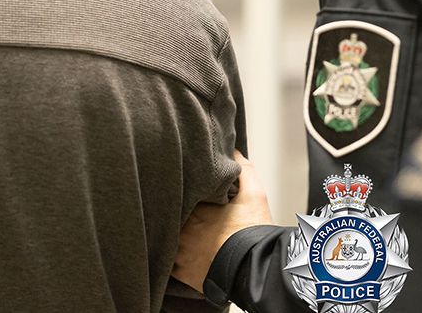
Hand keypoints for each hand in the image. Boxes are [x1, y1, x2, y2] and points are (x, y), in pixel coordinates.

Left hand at [171, 150, 273, 293]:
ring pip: (163, 239)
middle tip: (171, 213)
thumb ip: (243, 169)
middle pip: (166, 217)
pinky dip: (170, 259)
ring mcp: (179, 251)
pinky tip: (176, 254)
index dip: (174, 193)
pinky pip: (166, 264)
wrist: (258, 269)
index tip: (175, 191)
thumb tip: (234, 150)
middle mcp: (182, 228)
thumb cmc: (254, 231)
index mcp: (195, 207)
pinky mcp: (182, 271)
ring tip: (172, 234)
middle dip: (167, 214)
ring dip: (166, 236)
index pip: (174, 195)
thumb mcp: (254, 193)